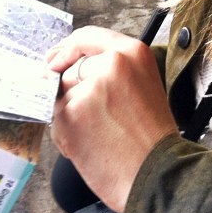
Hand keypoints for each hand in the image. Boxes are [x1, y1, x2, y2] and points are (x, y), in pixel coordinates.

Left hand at [47, 26, 178, 211]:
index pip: (87, 37)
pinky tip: (90, 145)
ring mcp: (89, 88)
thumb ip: (110, 71)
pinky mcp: (71, 113)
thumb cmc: (151, 139)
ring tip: (99, 135)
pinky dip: (65, 134)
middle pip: (71, 69)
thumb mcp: (142, 86)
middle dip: (72, 93)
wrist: (156, 175)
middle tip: (96, 118)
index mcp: (132, 53)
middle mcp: (111, 64)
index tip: (55, 59)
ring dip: (70, 116)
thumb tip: (62, 67)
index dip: (67, 49)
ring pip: (61, 96)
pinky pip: (55, 119)